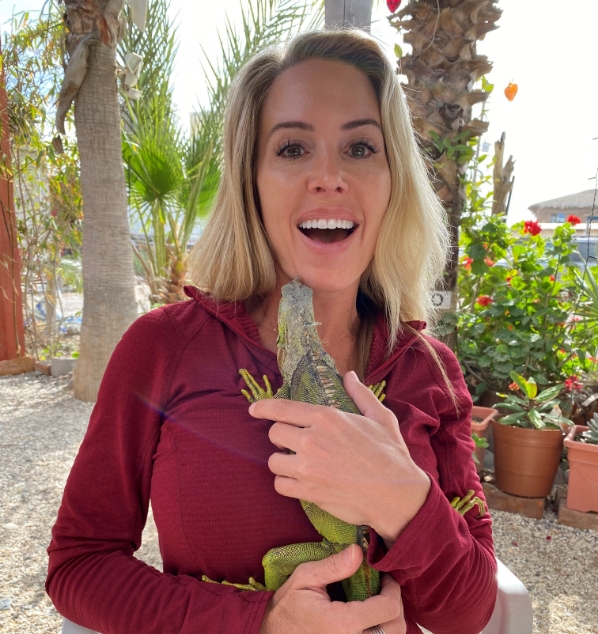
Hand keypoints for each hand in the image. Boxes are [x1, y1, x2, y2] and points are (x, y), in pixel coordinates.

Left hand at [249, 372, 429, 544]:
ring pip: (273, 460)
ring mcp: (307, 467)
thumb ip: (360, 394)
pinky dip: (286, 483)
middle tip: (294, 442)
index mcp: (326, 417)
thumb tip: (349, 376)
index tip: (253, 409)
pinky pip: (280, 485)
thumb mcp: (380, 417)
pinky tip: (300, 481)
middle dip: (281, 437)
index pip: (282, 409)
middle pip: (274, 433)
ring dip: (283, 461)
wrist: (396, 494)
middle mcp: (312, 440)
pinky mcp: (308, 491)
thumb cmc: (390, 454)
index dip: (263, 408)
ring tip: (297, 463)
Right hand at [259, 544, 405, 633]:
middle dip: (396, 606)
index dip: (393, 590)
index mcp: (342, 624)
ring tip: (380, 604)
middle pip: (396, 628)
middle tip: (385, 590)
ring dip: (391, 621)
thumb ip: (333, 566)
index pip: (387, 609)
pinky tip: (372, 621)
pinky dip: (381, 632)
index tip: (385, 578)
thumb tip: (359, 552)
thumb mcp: (305, 578)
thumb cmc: (287, 606)